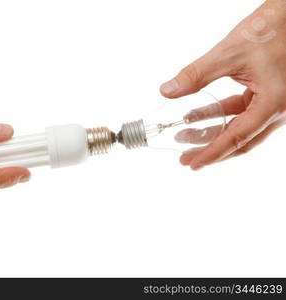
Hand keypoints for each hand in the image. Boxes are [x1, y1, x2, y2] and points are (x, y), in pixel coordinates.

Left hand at [160, 0, 285, 169]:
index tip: (193, 164)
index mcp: (273, 103)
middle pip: (240, 141)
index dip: (213, 153)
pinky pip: (242, 114)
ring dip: (212, 132)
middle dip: (210, 149)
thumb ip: (196, 75)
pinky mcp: (268, 96)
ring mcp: (274, 105)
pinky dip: (220, 116)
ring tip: (184, 135)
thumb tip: (167, 92)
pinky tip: (197, 116)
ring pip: (240, 128)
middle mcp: (278, 110)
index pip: (238, 138)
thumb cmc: (272, 29)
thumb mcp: (229, 52)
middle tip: (184, 158)